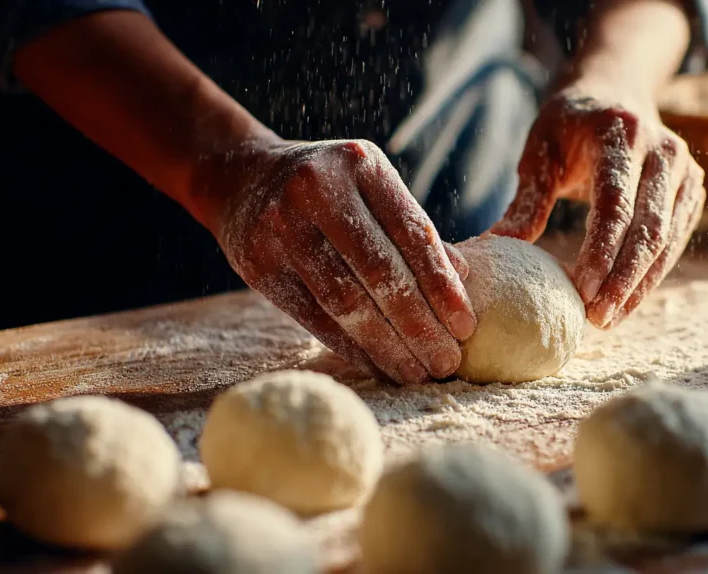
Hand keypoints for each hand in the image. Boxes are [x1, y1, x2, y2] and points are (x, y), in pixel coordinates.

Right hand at [211, 140, 475, 384]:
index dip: (442, 286)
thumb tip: (464, 276)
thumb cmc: (328, 188)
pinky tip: (378, 365)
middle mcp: (317, 190)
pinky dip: (351, 347)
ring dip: (387, 345)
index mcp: (360, 164)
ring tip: (417, 373)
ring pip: (346, 302)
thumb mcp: (370, 187)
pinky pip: (314, 318)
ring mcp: (281, 229)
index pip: (412, 233)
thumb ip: (411, 228)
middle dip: (419, 325)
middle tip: (447, 363)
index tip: (467, 327)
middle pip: (380, 272)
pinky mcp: (258, 267)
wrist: (240, 178)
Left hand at [491, 87, 704, 328]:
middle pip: (649, 229)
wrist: (616, 92)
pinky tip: (628, 301)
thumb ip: (526, 199)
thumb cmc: (569, 126)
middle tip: (598, 319)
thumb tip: (494, 245)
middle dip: (624, 280)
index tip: (581, 292)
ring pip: (667, 241)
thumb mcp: (541, 150)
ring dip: (640, 285)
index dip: (601, 253)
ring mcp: (685, 170)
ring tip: (610, 319)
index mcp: (621, 135)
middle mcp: (663, 151)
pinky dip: (652, 274)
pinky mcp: (693, 189)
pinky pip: (676, 241)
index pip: (615, 204)